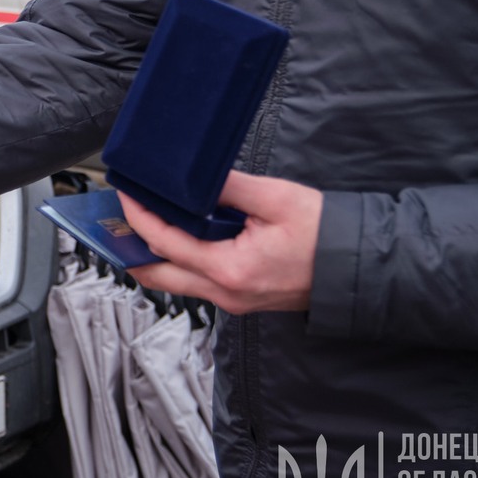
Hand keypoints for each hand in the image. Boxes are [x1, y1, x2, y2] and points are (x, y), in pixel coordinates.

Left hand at [124, 169, 319, 312]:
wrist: (360, 268)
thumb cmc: (326, 235)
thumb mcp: (275, 199)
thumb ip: (228, 187)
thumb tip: (194, 176)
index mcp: (230, 270)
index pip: (164, 243)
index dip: (138, 216)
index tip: (125, 193)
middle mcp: (225, 294)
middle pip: (157, 274)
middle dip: (130, 246)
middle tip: (117, 217)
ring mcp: (232, 301)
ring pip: (175, 282)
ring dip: (154, 254)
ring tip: (144, 220)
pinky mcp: (241, 298)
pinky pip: (197, 282)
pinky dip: (179, 259)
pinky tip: (178, 234)